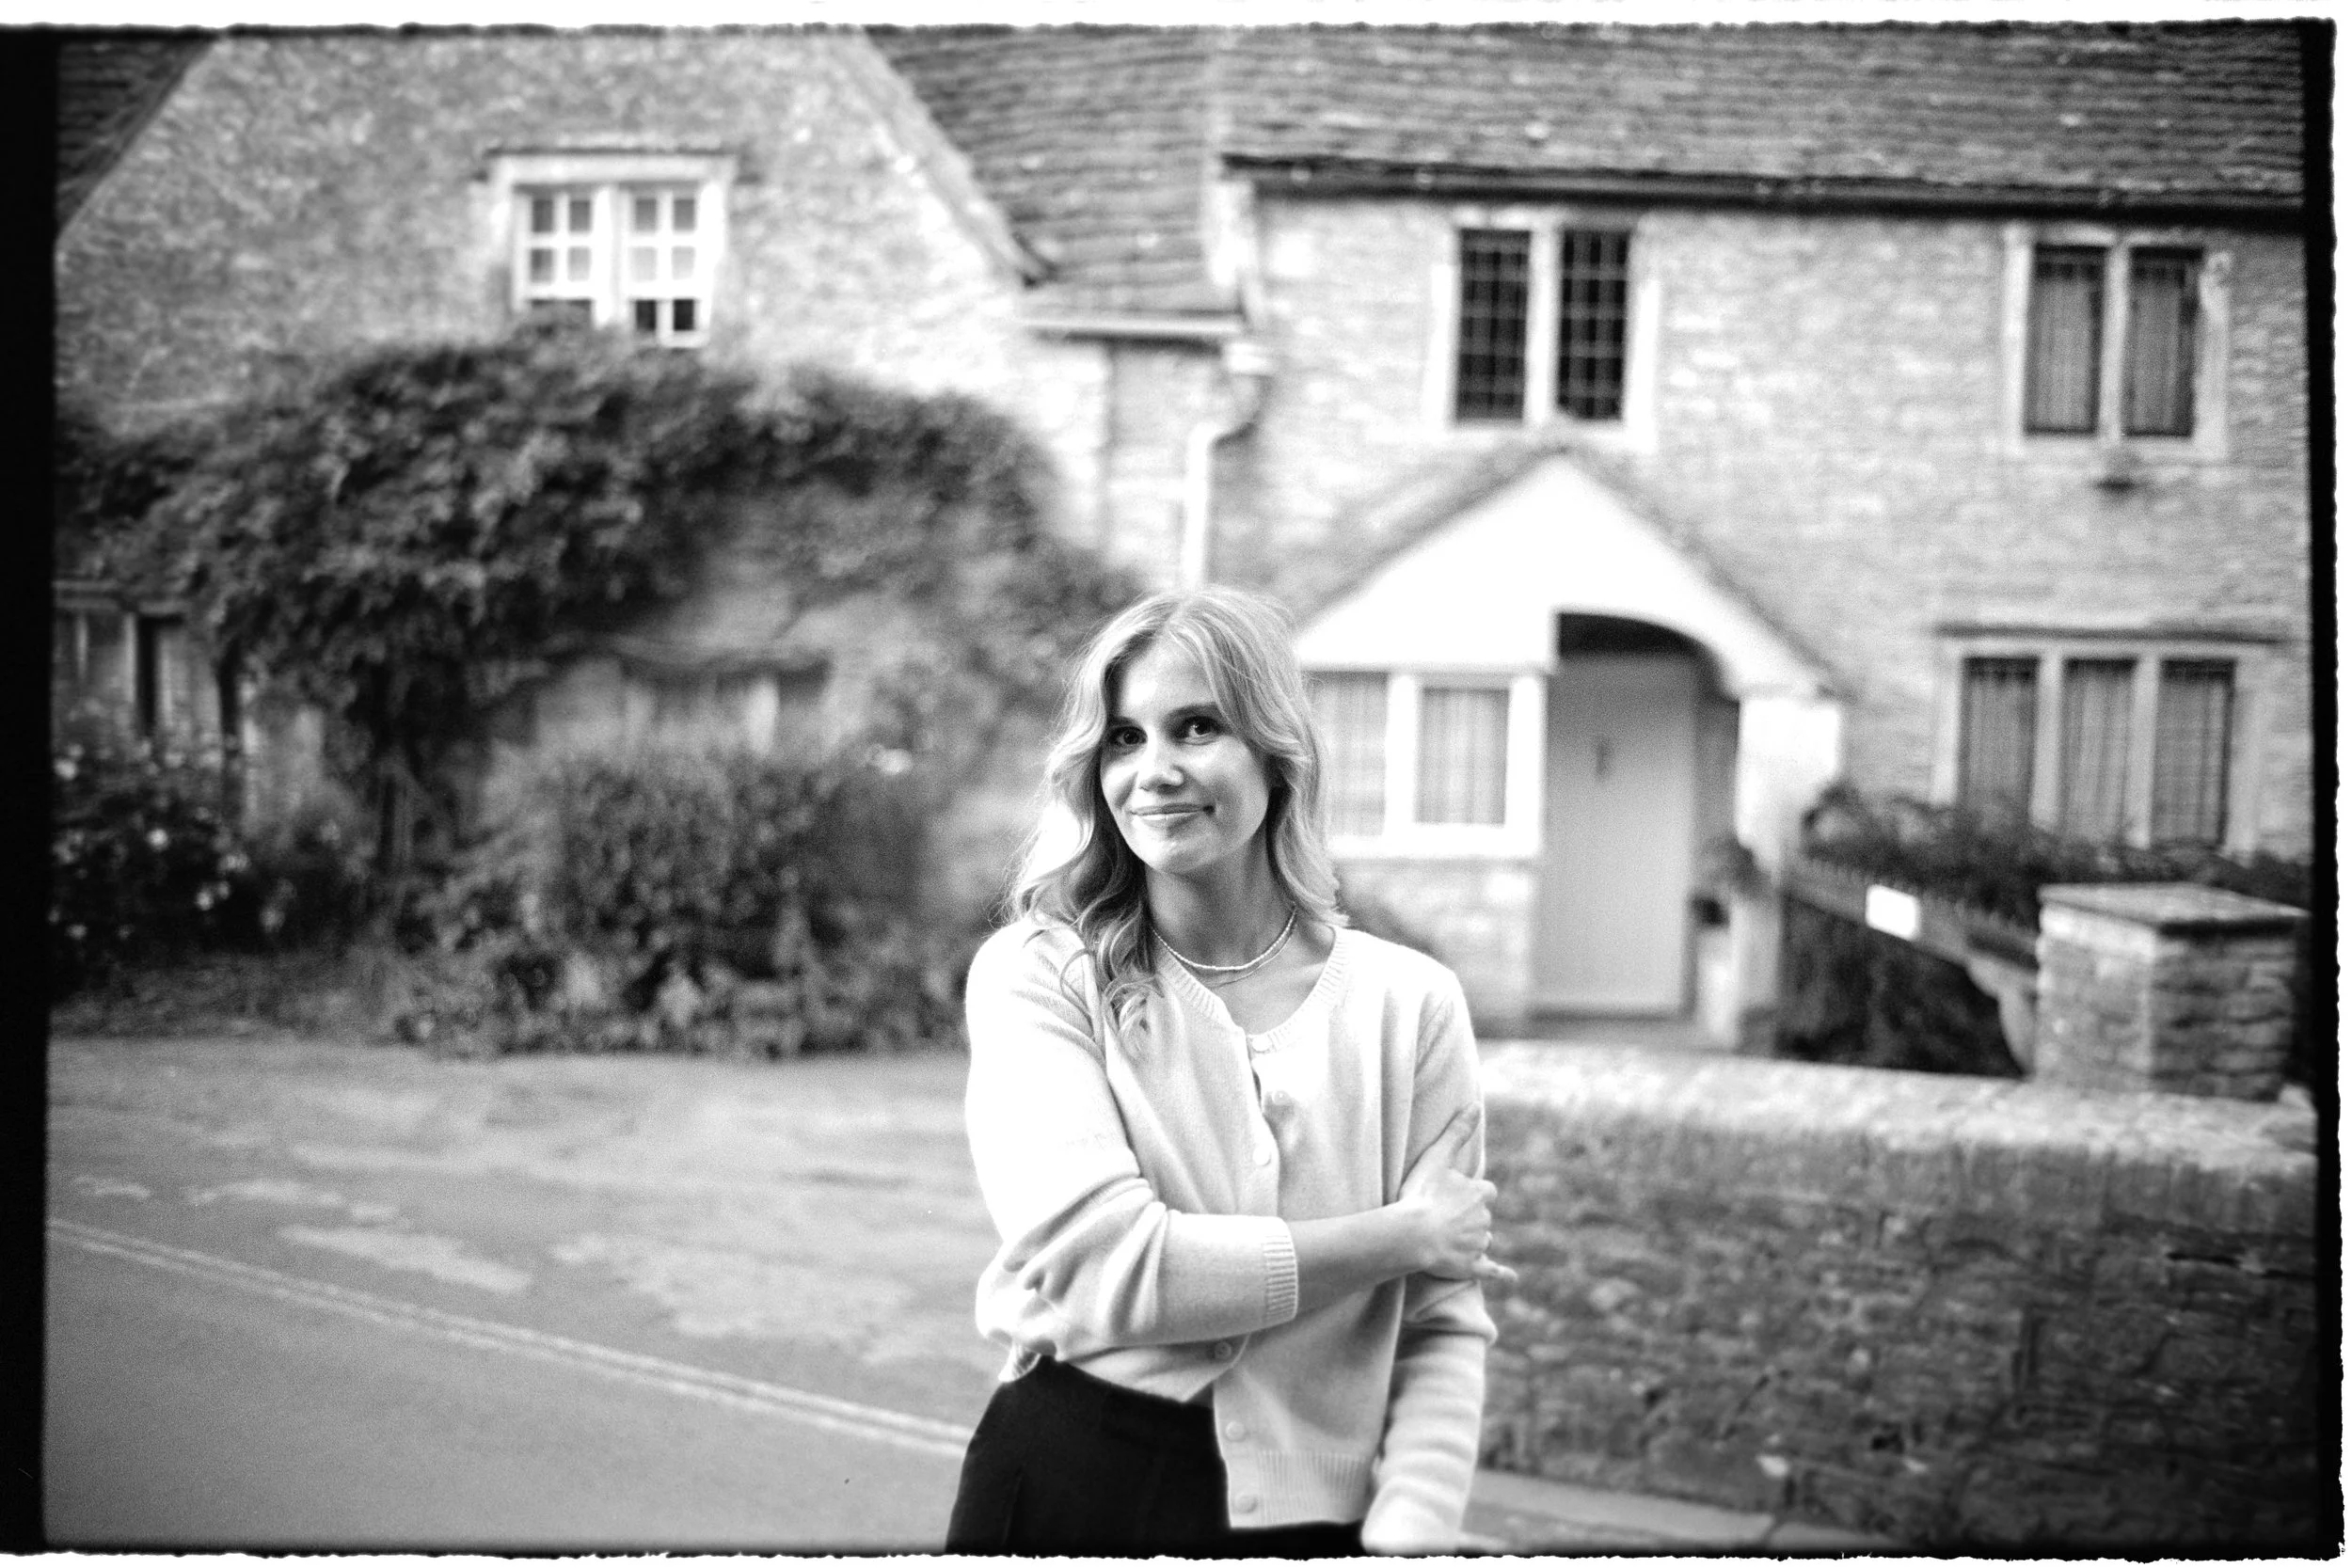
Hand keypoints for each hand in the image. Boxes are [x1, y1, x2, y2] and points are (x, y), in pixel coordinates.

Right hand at [1396, 1106, 1516, 1287]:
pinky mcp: (1471, 1266)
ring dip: (1471, 1238)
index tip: (1454, 1195)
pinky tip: (1511, 1277)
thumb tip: (1475, 1103)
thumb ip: (1457, 1131)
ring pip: (1481, 1239)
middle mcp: (1484, 1219)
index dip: (1471, 1192)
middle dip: (1468, 1216)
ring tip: (1445, 1239)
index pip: (1484, 1191)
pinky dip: (1501, 1274)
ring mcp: (1478, 1244)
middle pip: (1482, 1216)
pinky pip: (1491, 1270)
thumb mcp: (1438, 1157)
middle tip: (1442, 1216)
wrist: (1412, 1234)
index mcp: (1480, 1194)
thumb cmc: (1421, 1194)